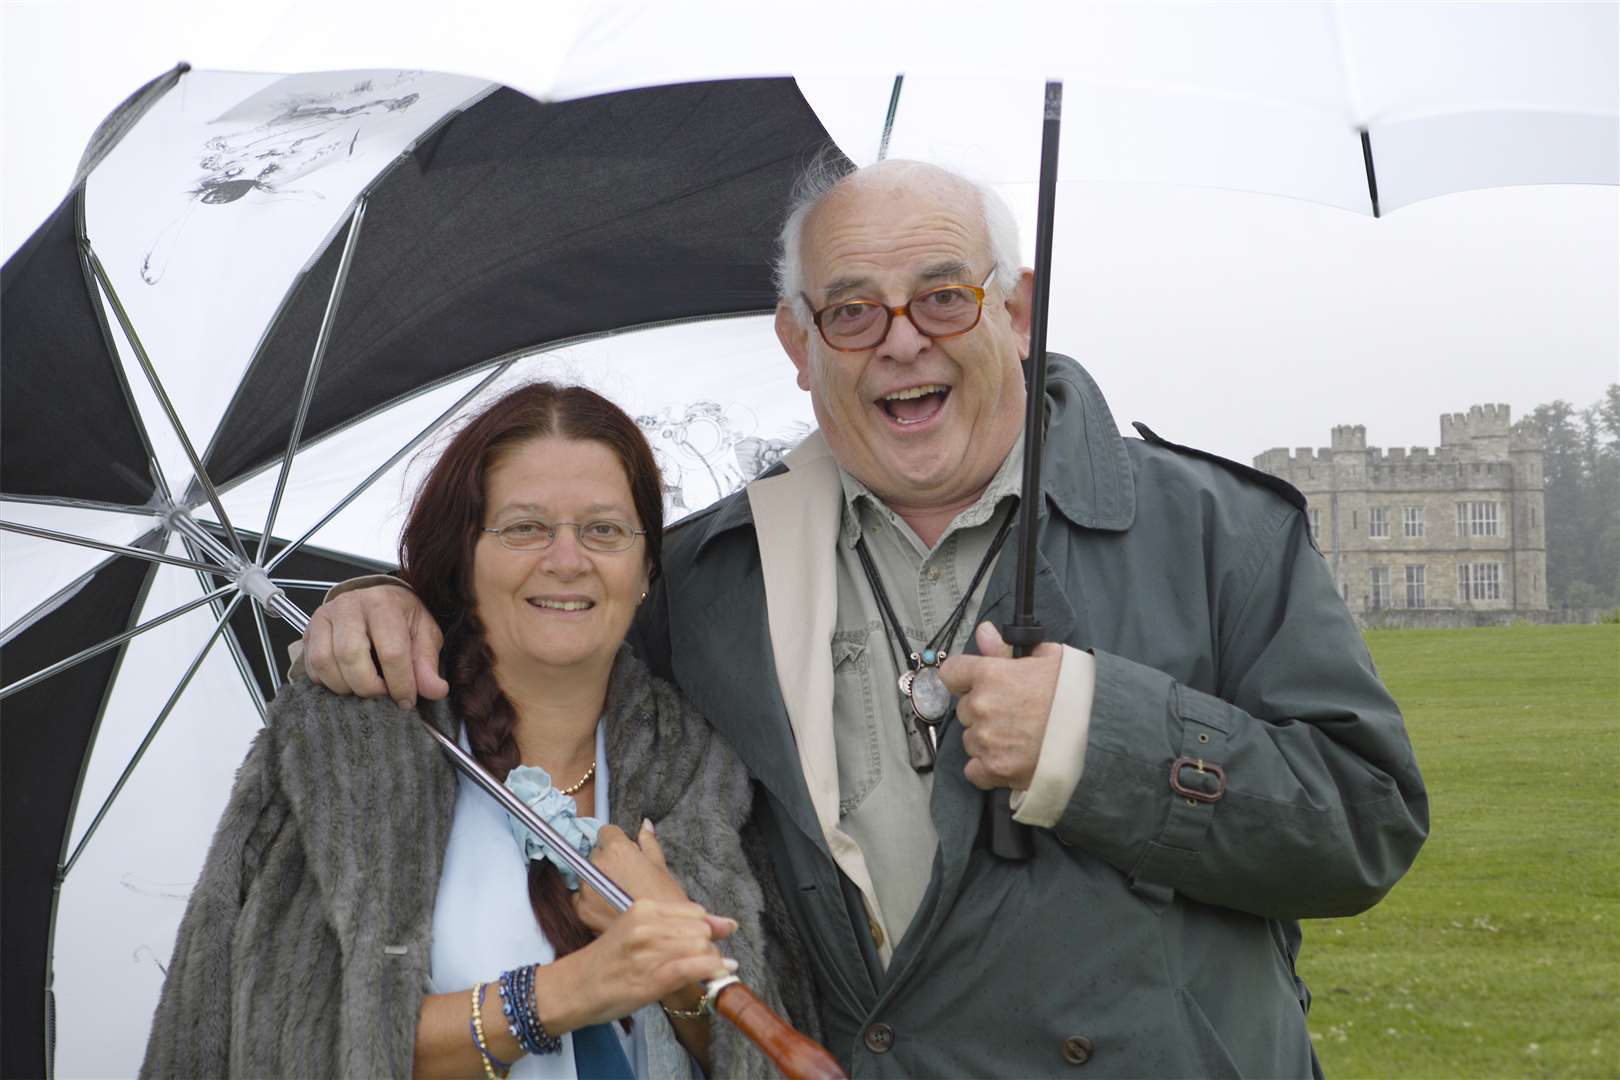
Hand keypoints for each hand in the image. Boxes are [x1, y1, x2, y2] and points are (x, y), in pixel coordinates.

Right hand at [302, 585, 447, 705]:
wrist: (378, 599)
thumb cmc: (402, 618)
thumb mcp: (424, 634)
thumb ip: (427, 663)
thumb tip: (435, 691)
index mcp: (384, 604)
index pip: (391, 651)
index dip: (400, 683)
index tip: (407, 701)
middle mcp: (349, 606)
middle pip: (350, 656)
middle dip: (368, 687)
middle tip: (383, 695)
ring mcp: (324, 617)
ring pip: (325, 662)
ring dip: (345, 686)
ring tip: (365, 689)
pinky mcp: (309, 631)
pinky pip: (311, 666)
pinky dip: (327, 682)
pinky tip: (346, 682)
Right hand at [559, 899, 736, 1027]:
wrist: (573, 988)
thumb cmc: (604, 962)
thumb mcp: (632, 931)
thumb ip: (670, 926)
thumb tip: (721, 924)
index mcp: (643, 908)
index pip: (694, 911)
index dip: (708, 927)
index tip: (711, 938)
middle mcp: (647, 925)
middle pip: (701, 928)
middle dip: (711, 945)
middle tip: (707, 960)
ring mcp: (650, 950)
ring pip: (701, 946)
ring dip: (713, 960)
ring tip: (711, 971)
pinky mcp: (653, 976)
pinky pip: (694, 967)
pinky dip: (713, 970)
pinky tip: (722, 973)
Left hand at [574, 820, 693, 933]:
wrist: (659, 936)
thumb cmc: (665, 901)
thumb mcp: (661, 867)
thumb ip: (649, 843)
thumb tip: (644, 826)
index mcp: (617, 849)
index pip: (606, 832)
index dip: (617, 841)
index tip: (625, 852)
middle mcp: (597, 864)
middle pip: (595, 853)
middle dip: (608, 860)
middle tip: (626, 876)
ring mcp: (586, 888)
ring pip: (586, 875)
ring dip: (598, 880)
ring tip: (619, 894)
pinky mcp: (581, 909)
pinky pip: (580, 897)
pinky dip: (591, 900)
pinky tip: (610, 907)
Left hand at [939, 622, 1061, 790]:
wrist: (1099, 732)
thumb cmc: (1076, 693)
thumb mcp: (1047, 657)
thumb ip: (1006, 647)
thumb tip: (985, 633)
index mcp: (990, 675)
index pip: (952, 673)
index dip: (964, 678)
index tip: (975, 684)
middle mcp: (982, 706)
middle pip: (965, 709)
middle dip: (984, 711)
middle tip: (1013, 712)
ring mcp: (986, 739)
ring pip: (971, 739)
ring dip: (987, 739)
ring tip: (1018, 737)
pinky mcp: (995, 768)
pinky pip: (975, 770)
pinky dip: (988, 768)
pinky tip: (1009, 759)